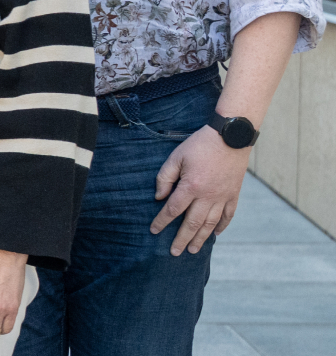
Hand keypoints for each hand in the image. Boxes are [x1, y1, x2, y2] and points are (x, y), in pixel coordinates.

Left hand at [152, 126, 249, 254]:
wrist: (231, 136)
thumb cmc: (200, 145)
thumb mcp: (176, 157)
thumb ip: (165, 178)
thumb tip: (159, 197)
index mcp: (192, 186)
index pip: (173, 210)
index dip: (162, 221)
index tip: (154, 231)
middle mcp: (208, 196)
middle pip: (192, 223)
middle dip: (182, 239)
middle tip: (174, 252)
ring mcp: (223, 197)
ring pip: (211, 223)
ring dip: (201, 238)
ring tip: (193, 250)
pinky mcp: (234, 194)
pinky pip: (228, 215)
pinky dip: (222, 227)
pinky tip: (215, 234)